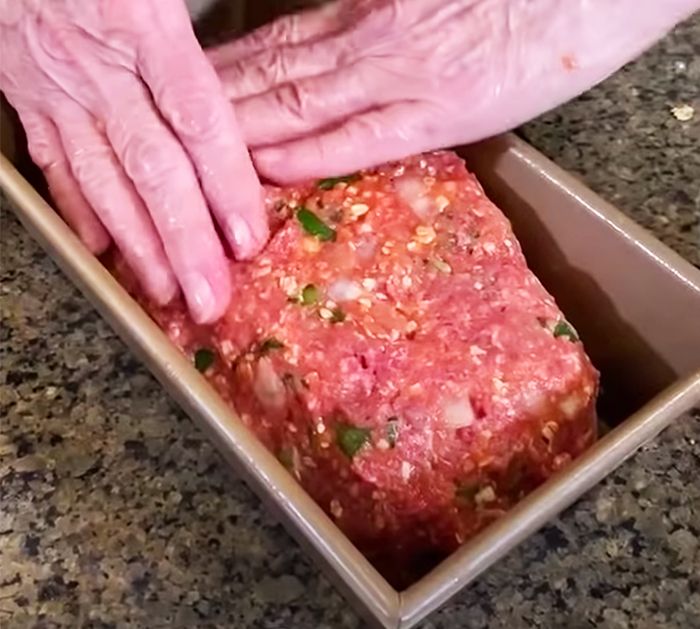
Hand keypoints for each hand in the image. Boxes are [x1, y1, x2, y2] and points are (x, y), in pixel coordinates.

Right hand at [1, 0, 268, 322]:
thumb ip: (194, 27)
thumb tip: (255, 76)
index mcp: (142, 23)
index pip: (198, 118)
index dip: (227, 183)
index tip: (248, 237)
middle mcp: (99, 65)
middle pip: (153, 167)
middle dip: (184, 241)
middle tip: (210, 295)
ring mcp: (57, 84)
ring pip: (103, 177)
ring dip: (136, 242)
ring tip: (164, 289)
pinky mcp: (26, 93)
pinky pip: (56, 160)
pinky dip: (78, 207)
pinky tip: (101, 245)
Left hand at [208, 0, 698, 183]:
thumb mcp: (431, 2)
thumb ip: (380, 21)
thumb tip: (343, 43)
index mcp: (371, 11)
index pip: (281, 42)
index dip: (229, 69)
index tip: (189, 89)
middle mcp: (372, 42)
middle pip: (275, 73)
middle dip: (217, 103)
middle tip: (165, 128)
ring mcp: (402, 78)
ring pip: (302, 104)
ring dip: (243, 130)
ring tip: (192, 153)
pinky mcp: (440, 112)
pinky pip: (361, 137)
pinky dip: (310, 152)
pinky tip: (268, 166)